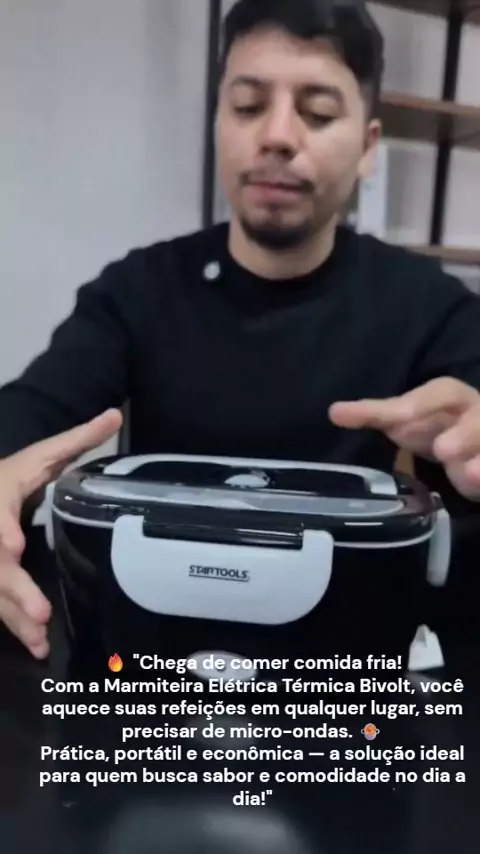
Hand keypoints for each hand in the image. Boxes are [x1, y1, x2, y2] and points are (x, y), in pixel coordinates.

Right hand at [0, 409, 122, 656]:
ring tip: (39, 637)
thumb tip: (115, 414)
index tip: (13, 545)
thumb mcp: (40, 454)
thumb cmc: (9, 475)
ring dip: (14, 616)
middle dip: (13, 587)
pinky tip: (35, 646)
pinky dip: (14, 626)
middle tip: (39, 611)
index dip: (0, 529)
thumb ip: (77, 439)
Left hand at [329, 377, 479, 499]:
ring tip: (469, 475)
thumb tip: (333, 412)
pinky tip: (475, 485)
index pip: (441, 392)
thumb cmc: (433, 427)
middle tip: (443, 450)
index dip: (419, 404)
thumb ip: (373, 415)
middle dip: (463, 433)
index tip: (397, 418)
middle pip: (476, 419)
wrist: (468, 447)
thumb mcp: (404, 420)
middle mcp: (476, 415)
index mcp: (452, 397)